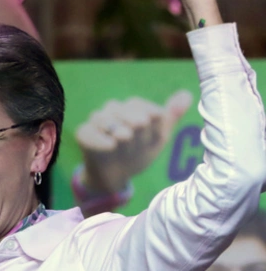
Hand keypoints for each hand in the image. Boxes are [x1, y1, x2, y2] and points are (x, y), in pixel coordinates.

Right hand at [76, 90, 191, 194]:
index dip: (149, 116)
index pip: (140, 105)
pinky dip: (99, 139)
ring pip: (104, 117)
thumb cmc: (138, 153)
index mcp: (130, 108)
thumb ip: (171, 117)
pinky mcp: (83, 135)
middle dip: (133, 122)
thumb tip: (187, 94)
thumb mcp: (158, 138)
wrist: (117, 175)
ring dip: (117, 129)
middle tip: (138, 137)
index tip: (155, 132)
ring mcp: (95, 122)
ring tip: (124, 140)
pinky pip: (87, 132)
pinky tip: (110, 146)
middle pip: (122, 108)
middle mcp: (112, 111)